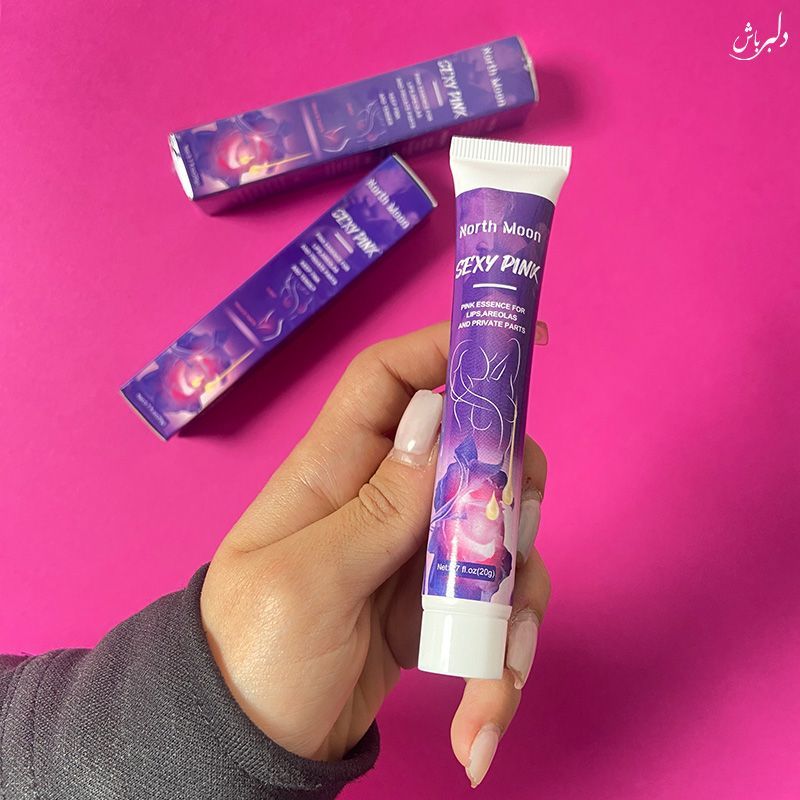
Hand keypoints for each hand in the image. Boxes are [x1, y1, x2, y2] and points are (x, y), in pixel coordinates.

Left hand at [200, 323, 550, 786]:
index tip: (522, 344)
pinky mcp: (433, 605)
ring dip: (514, 604)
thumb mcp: (308, 583)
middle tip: (510, 541)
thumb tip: (443, 431)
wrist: (245, 749)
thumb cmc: (253, 656)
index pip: (388, 378)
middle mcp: (379, 498)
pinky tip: (479, 725)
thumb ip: (377, 510)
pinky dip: (497, 662)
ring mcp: (411, 552)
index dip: (446, 347)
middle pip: (473, 451)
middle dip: (511, 493)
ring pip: (498, 536)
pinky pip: (492, 607)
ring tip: (494, 673)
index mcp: (333, 470)